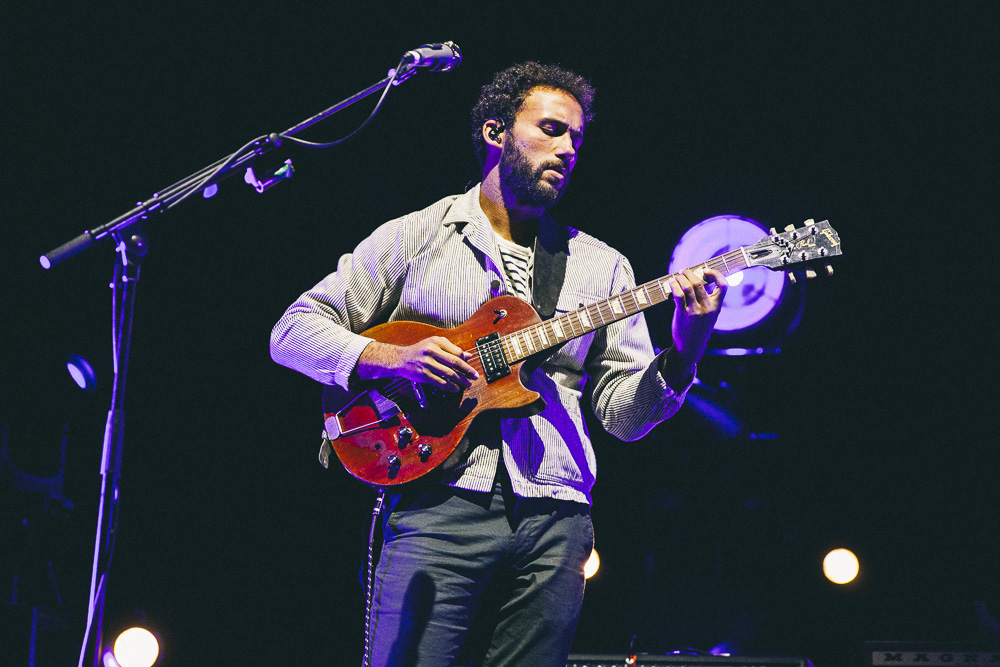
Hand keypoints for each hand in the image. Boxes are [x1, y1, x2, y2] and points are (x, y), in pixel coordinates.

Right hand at [358, 336, 479, 391]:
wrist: (401, 359)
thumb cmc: (420, 351)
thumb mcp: (435, 345)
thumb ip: (451, 350)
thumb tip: (468, 356)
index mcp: (436, 342)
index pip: (457, 351)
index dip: (466, 361)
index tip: (471, 367)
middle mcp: (432, 351)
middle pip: (455, 362)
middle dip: (467, 371)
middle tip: (475, 376)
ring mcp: (427, 363)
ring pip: (449, 373)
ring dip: (460, 380)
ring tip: (467, 384)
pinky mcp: (423, 374)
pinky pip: (440, 381)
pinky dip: (449, 386)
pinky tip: (455, 389)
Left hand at [661, 268, 727, 383]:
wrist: (690, 346)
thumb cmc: (699, 329)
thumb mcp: (710, 316)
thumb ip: (708, 301)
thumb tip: (699, 281)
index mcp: (717, 307)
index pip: (723, 285)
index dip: (715, 274)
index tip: (705, 270)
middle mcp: (707, 308)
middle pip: (699, 282)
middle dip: (690, 273)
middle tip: (684, 271)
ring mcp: (695, 311)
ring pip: (687, 287)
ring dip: (680, 278)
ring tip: (676, 276)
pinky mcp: (682, 314)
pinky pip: (678, 295)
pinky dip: (674, 285)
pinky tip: (671, 283)